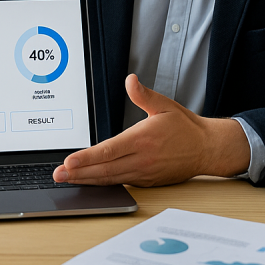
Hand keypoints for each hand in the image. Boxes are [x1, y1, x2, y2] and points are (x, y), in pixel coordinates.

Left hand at [52, 74, 249, 186]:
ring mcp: (144, 173)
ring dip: (87, 180)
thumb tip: (130, 80)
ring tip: (68, 179)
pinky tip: (90, 181)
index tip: (70, 161)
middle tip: (58, 174)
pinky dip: (103, 183)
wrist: (206, 149)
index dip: (87, 158)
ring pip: (111, 179)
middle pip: (105, 169)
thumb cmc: (185, 128)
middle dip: (79, 173)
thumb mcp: (165, 105)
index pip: (109, 150)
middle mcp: (142, 159)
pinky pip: (121, 183)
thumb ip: (143, 95)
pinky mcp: (147, 181)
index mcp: (143, 139)